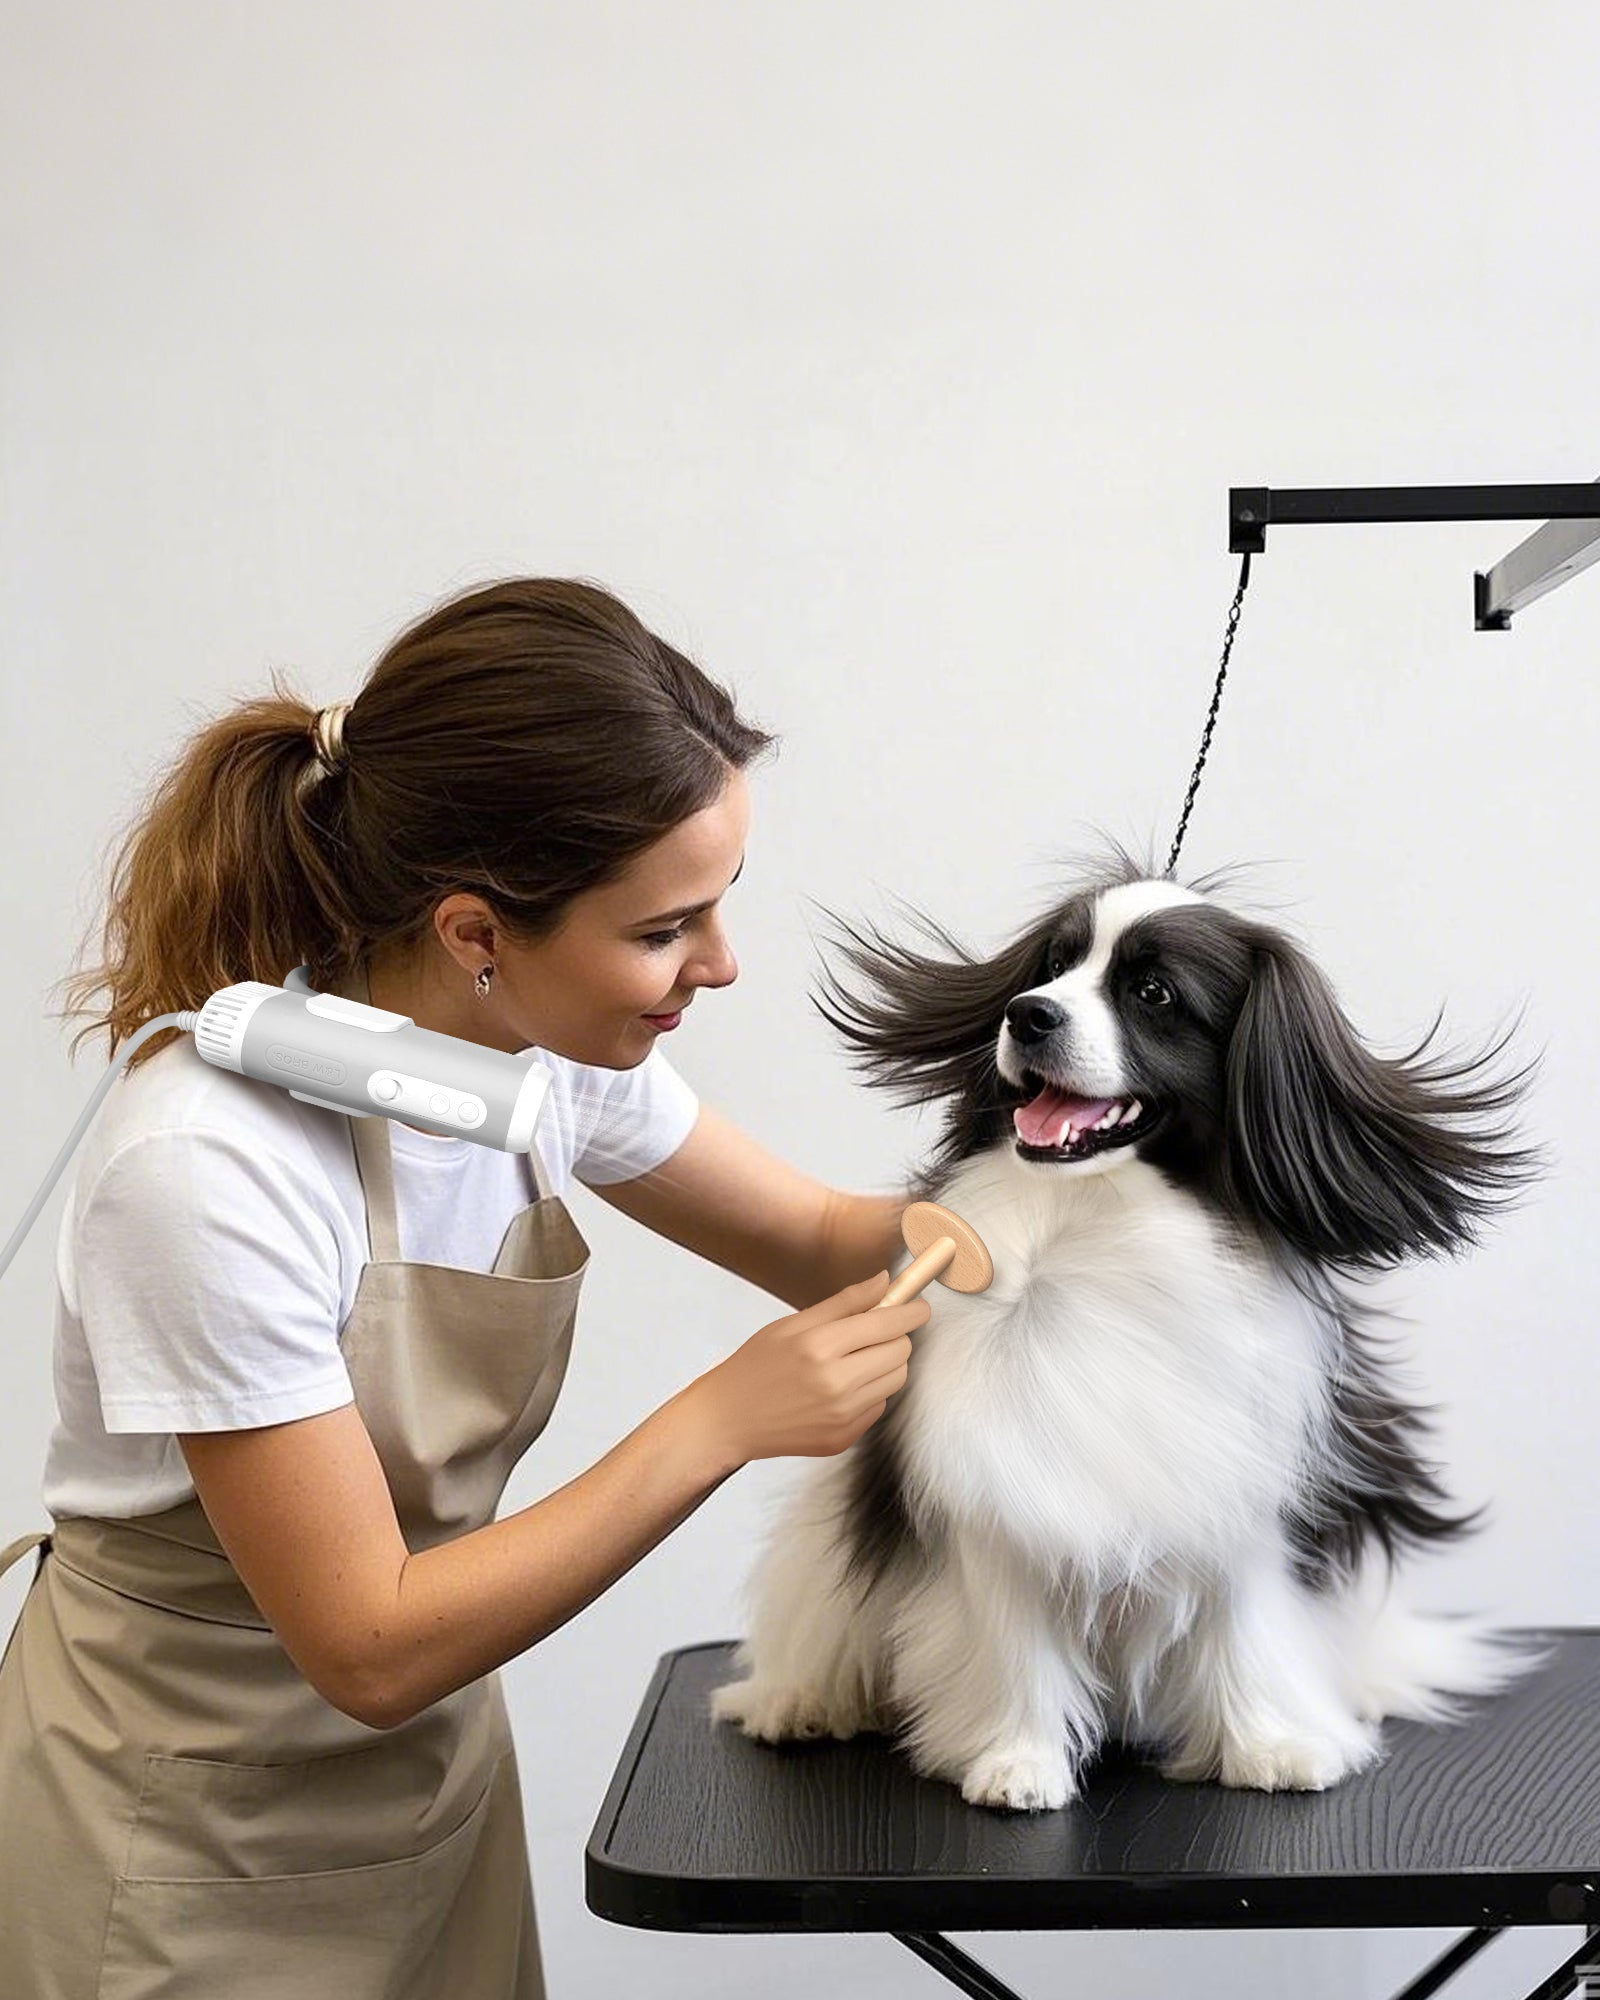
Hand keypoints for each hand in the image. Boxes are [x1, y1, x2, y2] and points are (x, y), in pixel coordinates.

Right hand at [688, 1271, 929, 1469]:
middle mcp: (835, 1384)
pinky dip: (870, 1391)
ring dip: (886, 1364)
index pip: (889, 1324)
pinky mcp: (844, 1439)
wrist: (729, 1420)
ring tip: (855, 1359)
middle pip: (901, 1351)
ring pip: (896, 1380)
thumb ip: (844, 1303)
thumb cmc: (755, 1367)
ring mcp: (842, 1416)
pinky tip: (842, 1387)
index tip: (918, 1305)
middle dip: (896, 1336)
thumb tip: (884, 1282)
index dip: (911, 1310)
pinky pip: (879, 1406)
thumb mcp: (793, 1324)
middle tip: (874, 1330)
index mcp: (820, 1347)